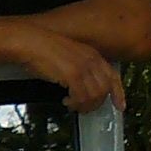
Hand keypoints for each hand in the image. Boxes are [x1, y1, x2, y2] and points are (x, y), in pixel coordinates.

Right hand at [6, 22, 123, 111]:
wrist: (30, 42)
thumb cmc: (41, 48)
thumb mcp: (68, 56)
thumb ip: (79, 67)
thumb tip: (80, 85)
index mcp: (92, 54)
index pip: (113, 76)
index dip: (118, 93)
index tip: (120, 106)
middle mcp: (91, 60)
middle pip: (105, 89)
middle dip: (95, 103)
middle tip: (84, 108)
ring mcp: (83, 67)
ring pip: (95, 96)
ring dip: (84, 105)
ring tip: (72, 105)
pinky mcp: (73, 75)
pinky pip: (81, 97)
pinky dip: (75, 103)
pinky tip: (66, 102)